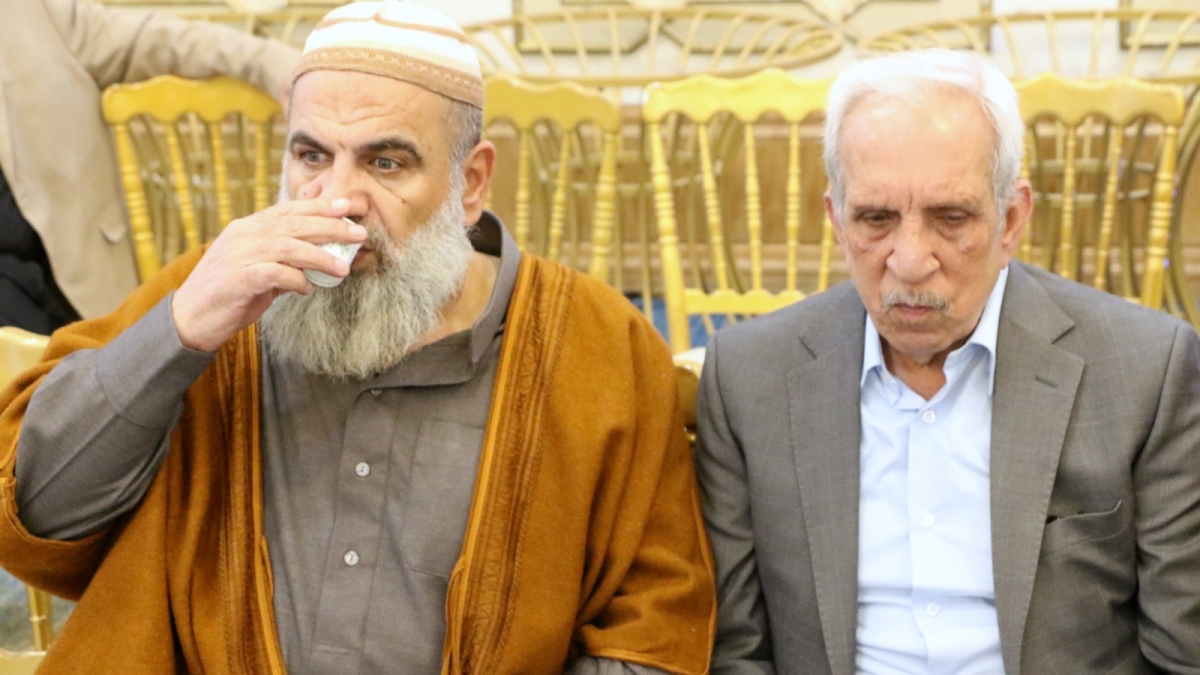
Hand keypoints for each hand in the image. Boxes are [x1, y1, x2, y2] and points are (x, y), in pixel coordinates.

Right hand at [171, 198, 366, 351]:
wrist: (191, 318)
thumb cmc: (230, 294)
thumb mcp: (260, 271)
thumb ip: (286, 262)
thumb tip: (322, 259)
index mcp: (248, 228)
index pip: (289, 210)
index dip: (320, 207)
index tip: (348, 208)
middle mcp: (243, 236)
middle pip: (294, 224)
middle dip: (330, 227)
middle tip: (358, 234)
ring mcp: (238, 256)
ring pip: (288, 246)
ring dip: (320, 256)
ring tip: (342, 269)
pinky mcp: (237, 280)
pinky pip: (274, 274)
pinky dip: (296, 280)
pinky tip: (308, 289)